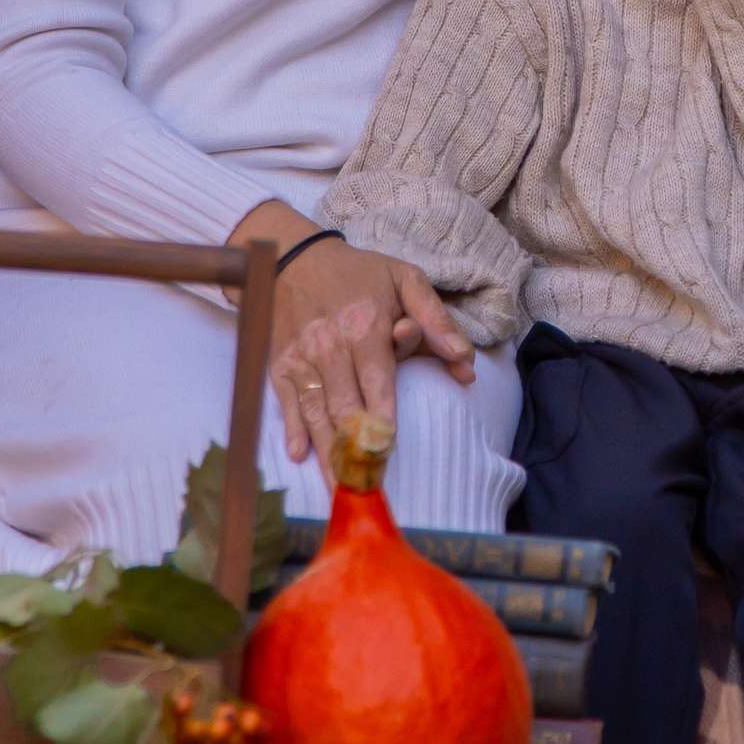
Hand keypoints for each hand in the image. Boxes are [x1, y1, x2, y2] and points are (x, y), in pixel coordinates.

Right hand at [229, 203, 475, 466]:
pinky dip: (294, 430)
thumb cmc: (360, 271)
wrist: (295, 256)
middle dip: (356, 449)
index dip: (382, 418)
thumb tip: (465, 362)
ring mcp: (301, 357)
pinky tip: (300, 456)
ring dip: (327, 452)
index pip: (377, 383)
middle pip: (345, 407)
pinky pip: (287, 403)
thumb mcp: (406, 280)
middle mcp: (330, 345)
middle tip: (368, 485)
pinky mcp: (279, 364)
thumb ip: (436, 320)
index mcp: (365, 325)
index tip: (389, 450)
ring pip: (316, 411)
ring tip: (339, 487)